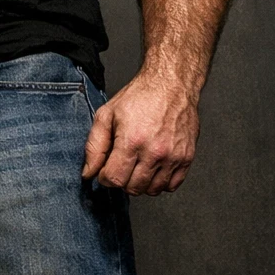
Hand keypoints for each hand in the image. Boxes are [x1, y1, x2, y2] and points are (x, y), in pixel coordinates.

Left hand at [82, 72, 198, 195]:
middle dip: (122, 180)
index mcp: (132, 140)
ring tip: (138, 165)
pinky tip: (153, 168)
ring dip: (141, 183)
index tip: (107, 168)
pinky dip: (160, 182)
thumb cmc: (140, 97)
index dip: (105, 177)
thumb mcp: (106, 115)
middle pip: (132, 188)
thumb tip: (88, 173)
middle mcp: (155, 151)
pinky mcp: (187, 158)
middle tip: (122, 165)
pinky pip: (171, 185)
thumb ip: (94, 146)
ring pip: (152, 190)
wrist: (171, 85)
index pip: (114, 179)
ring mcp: (173, 156)